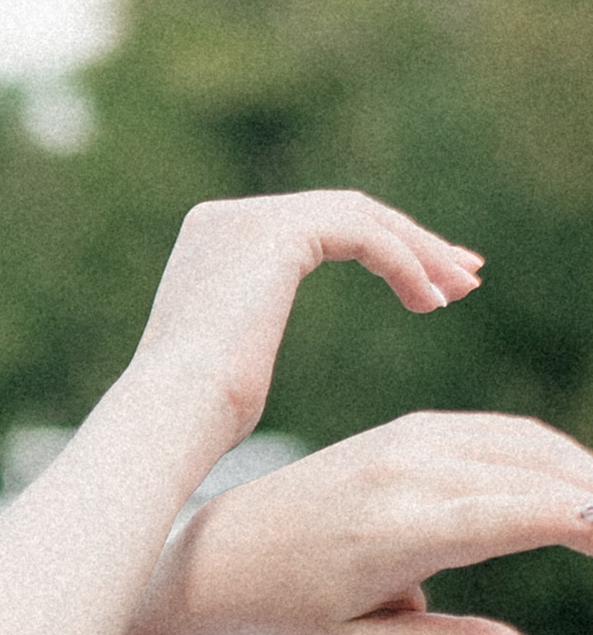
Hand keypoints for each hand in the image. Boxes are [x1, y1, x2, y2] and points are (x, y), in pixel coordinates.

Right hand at [129, 192, 482, 456]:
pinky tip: (433, 301)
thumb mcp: (227, 363)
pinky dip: (405, 265)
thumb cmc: (196, 420)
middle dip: (412, 244)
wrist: (169, 419)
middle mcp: (227, 217)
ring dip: (420, 253)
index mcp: (214, 239)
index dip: (382, 249)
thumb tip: (250, 358)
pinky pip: (364, 237)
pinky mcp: (278, 231)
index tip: (429, 283)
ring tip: (462, 290)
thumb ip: (246, 333)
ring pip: (363, 217)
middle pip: (346, 213)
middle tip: (464, 276)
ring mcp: (249, 217)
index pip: (317, 228)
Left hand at [172, 408, 592, 634]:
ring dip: (581, 475)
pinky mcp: (416, 426)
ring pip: (528, 445)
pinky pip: (505, 433)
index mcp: (394, 533)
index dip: (575, 520)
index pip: (507, 517)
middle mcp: (406, 473)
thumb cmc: (305, 610)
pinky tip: (578, 489)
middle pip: (532, 475)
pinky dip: (552, 457)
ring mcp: (411, 439)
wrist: (236, 548)